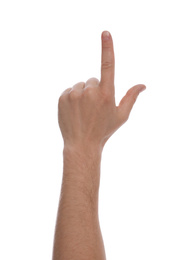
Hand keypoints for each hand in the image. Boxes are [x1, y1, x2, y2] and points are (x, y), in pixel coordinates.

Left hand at [58, 31, 145, 150]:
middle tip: (93, 108)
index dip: (107, 48)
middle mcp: (90, 91)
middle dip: (95, 90)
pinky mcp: (62, 97)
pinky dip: (72, 98)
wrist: (81, 144)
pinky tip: (74, 111)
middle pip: (93, 80)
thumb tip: (143, 85)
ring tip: (83, 111)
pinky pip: (69, 90)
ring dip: (83, 94)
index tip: (105, 33)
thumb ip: (131, 98)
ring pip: (80, 85)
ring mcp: (74, 94)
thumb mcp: (121, 116)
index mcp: (106, 94)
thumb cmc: (104, 131)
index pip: (107, 66)